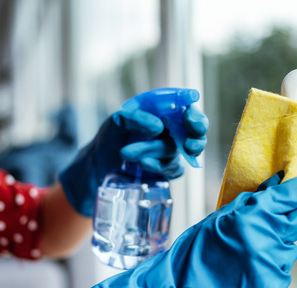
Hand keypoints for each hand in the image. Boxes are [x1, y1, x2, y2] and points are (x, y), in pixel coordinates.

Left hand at [58, 89, 207, 216]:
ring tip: (127, 152)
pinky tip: (143, 163)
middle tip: (188, 143)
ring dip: (153, 151)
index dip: (193, 114)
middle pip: (196, 132)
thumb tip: (158, 127)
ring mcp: (170, 152)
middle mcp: (172, 130)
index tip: (188, 119)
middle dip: (196, 136)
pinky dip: (159, 166)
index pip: (187, 108)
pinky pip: (174, 169)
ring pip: (176, 151)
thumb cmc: (110, 137)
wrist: (99, 165)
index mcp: (163, 112)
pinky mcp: (166, 170)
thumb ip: (135, 118)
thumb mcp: (116, 121)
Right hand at [66, 171, 296, 287]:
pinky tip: (246, 273)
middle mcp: (268, 237)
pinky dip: (268, 272)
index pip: (295, 194)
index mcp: (254, 214)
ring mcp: (272, 264)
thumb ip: (255, 201)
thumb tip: (279, 183)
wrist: (184, 283)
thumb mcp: (224, 215)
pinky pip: (280, 274)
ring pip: (288, 252)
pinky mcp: (272, 287)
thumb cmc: (199, 247)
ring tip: (247, 257)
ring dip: (276, 250)